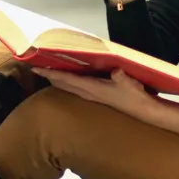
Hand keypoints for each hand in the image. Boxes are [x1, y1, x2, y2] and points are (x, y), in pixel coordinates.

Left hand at [32, 67, 155, 117]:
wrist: (142, 110)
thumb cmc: (134, 95)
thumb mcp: (129, 83)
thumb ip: (121, 77)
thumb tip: (116, 71)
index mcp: (92, 87)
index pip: (67, 79)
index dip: (52, 73)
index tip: (37, 68)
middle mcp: (88, 92)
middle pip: (63, 84)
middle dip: (50, 76)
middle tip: (37, 67)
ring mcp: (92, 96)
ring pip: (68, 87)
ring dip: (57, 80)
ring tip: (48, 73)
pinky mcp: (97, 96)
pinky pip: (76, 88)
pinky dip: (67, 82)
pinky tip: (68, 80)